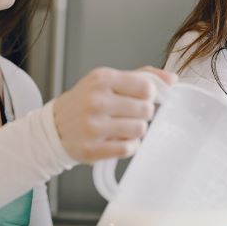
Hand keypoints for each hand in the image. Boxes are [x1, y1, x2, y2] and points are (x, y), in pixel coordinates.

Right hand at [52, 66, 175, 162]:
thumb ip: (141, 76)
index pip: (146, 87)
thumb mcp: (107, 80)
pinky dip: (128, 145)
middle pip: (146, 109)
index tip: (139, 97)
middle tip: (129, 114)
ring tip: (122, 127)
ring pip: (140, 129)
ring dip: (136, 130)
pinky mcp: (93, 149)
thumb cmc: (84, 101)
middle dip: (142, 113)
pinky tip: (117, 140)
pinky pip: (129, 148)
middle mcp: (97, 101)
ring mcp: (94, 126)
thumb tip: (172, 79)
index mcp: (102, 79)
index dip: (147, 94)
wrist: (54, 127)